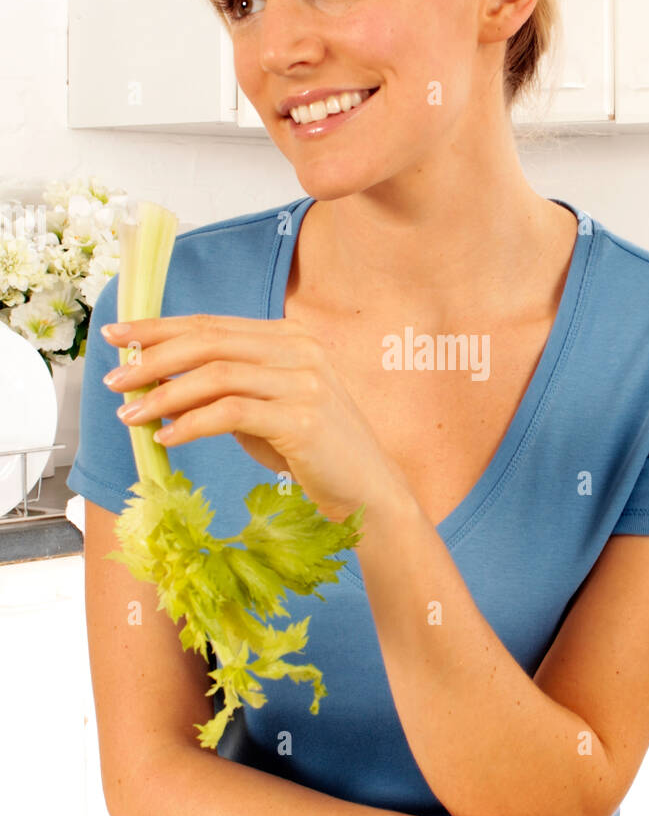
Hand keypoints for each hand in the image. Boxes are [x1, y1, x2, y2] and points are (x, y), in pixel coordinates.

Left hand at [102, 313, 414, 523]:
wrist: (368, 491)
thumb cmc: (312, 451)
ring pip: (216, 375)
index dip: (160, 327)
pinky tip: (167, 438)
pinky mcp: (303, 419)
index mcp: (290, 337)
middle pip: (209, 341)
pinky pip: (231, 413)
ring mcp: (305, 382)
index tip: (118, 335)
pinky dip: (190, 424)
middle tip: (114, 379)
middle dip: (153, 357)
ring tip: (130, 415)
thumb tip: (156, 384)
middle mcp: (300, 350)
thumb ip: (223, 389)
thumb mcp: (265, 409)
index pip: (212, 324)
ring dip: (164, 395)